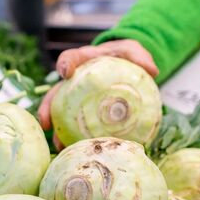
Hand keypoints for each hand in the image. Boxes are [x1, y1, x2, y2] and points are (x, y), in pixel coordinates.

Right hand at [38, 39, 158, 133]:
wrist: (125, 68)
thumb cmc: (124, 56)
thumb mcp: (132, 50)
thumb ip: (139, 56)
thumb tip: (153, 70)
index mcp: (84, 60)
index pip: (70, 58)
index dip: (65, 64)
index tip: (65, 73)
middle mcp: (75, 81)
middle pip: (56, 92)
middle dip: (48, 107)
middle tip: (46, 122)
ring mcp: (76, 97)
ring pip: (61, 112)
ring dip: (57, 129)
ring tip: (58, 144)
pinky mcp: (83, 111)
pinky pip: (76, 124)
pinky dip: (74, 137)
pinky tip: (77, 149)